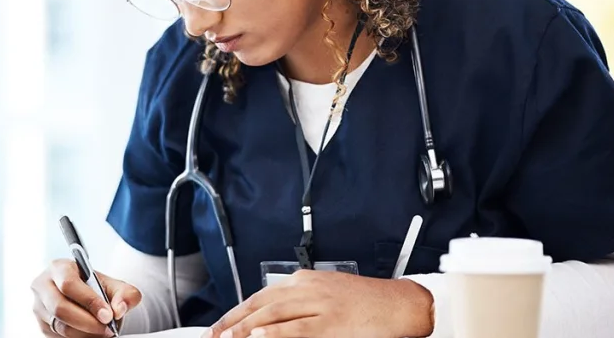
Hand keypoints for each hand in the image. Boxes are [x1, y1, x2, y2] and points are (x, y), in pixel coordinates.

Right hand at [31, 258, 142, 336]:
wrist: (87, 299)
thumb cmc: (98, 289)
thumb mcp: (115, 286)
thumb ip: (125, 294)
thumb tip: (118, 309)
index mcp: (59, 268)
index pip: (69, 284)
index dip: (89, 301)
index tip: (108, 315)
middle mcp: (43, 286)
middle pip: (60, 308)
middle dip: (87, 322)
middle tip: (107, 329)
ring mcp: (39, 307)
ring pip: (60, 326)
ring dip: (84, 333)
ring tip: (102, 332)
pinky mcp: (42, 325)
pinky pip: (59, 336)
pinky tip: (91, 334)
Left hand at [202, 270, 433, 337]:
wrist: (399, 303)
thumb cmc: (365, 303)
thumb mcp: (325, 296)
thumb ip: (298, 305)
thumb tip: (269, 321)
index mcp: (303, 281)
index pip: (260, 295)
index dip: (235, 312)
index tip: (218, 327)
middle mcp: (307, 288)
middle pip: (261, 304)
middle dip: (234, 322)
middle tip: (214, 336)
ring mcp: (319, 304)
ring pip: (274, 314)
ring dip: (246, 328)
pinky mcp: (332, 322)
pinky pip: (298, 328)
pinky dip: (276, 332)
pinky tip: (259, 336)